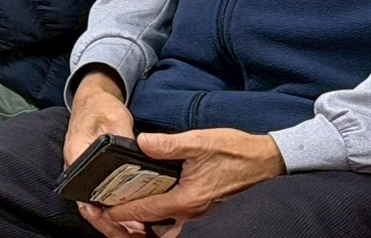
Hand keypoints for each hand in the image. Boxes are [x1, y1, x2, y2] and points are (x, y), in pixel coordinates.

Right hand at [65, 69, 143, 236]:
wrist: (92, 99)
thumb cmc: (100, 106)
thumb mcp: (114, 117)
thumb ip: (123, 137)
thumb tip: (136, 156)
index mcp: (76, 154)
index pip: (85, 192)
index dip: (103, 212)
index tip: (124, 220)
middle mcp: (75, 168)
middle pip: (89, 206)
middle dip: (110, 225)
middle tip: (134, 233)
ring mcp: (82, 173)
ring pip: (94, 207)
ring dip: (113, 222)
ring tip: (136, 233)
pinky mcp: (92, 175)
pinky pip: (99, 199)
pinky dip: (113, 212)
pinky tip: (132, 220)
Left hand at [102, 128, 285, 228]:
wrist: (268, 162)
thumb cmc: (236, 152)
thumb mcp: (200, 141)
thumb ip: (168, 144)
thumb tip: (141, 142)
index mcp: (187, 200)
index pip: (144, 212)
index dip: (120, 212)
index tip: (101, 210)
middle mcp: (193, 216)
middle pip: (153, 233)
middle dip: (130, 229)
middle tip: (111, 217)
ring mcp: (202, 219)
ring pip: (167, 235)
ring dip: (147, 230)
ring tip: (128, 218)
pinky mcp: (208, 216)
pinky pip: (180, 230)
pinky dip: (163, 227)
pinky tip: (154, 214)